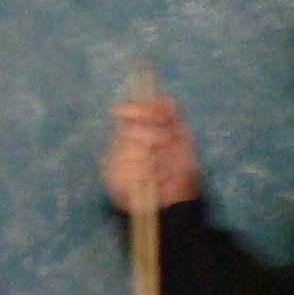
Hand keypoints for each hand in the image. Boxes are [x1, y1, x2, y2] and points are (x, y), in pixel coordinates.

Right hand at [104, 96, 203, 212]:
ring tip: (163, 170)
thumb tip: (154, 96)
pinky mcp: (111, 178)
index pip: (128, 109)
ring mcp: (113, 159)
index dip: (141, 110)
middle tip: (167, 148)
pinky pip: (125, 170)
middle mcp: (120, 139)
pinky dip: (145, 175)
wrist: (178, 199)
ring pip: (127, 149)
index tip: (159, 118)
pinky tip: (155, 181)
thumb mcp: (182, 133)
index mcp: (136, 125)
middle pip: (130, 128)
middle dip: (154, 137)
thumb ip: (169, 110)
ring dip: (152, 160)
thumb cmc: (180, 166)